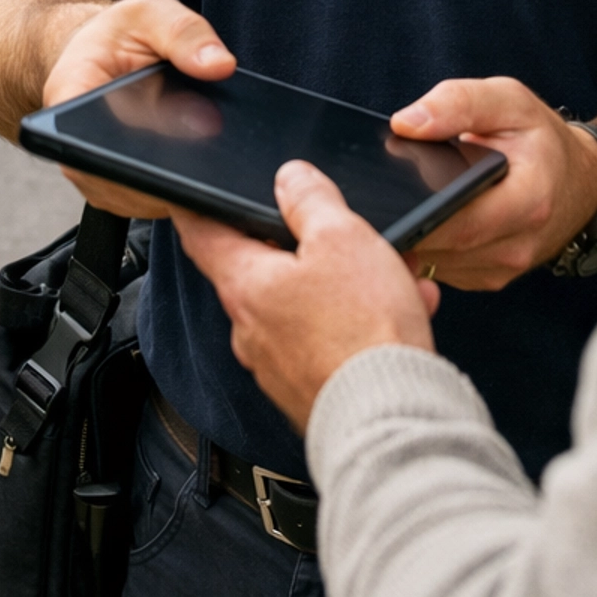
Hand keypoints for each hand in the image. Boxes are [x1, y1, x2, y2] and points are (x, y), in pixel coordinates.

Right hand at [43, 0, 234, 217]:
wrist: (99, 57)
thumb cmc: (117, 36)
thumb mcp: (150, 13)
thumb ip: (184, 32)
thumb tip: (218, 64)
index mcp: (70, 97)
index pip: (103, 138)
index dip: (151, 144)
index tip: (192, 136)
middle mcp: (75, 147)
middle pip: (129, 178)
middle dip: (177, 168)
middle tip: (217, 148)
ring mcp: (97, 177)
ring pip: (146, 197)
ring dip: (183, 183)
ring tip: (216, 156)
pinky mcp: (121, 192)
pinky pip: (155, 199)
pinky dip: (183, 188)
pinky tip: (207, 166)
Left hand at [174, 162, 439, 432]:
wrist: (391, 417)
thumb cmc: (362, 332)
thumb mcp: (341, 238)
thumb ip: (311, 201)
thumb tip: (290, 179)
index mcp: (245, 285)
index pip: (202, 235)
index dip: (197, 209)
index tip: (191, 198)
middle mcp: (251, 330)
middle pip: (264, 269)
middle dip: (306, 246)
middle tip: (342, 231)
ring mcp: (279, 366)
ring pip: (308, 305)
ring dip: (348, 286)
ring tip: (395, 277)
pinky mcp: (310, 390)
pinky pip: (331, 341)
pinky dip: (362, 323)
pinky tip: (406, 313)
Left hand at [392, 77, 596, 289]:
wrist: (578, 182)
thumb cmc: (540, 140)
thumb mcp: (509, 102)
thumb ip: (458, 103)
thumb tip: (405, 123)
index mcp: (527, 200)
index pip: (458, 223)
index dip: (415, 217)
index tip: (380, 201)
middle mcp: (516, 245)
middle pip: (440, 248)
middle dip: (403, 225)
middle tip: (369, 203)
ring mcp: (502, 268)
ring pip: (434, 263)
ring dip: (410, 239)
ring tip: (391, 207)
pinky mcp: (487, 278)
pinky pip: (441, 268)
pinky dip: (424, 246)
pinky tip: (416, 220)